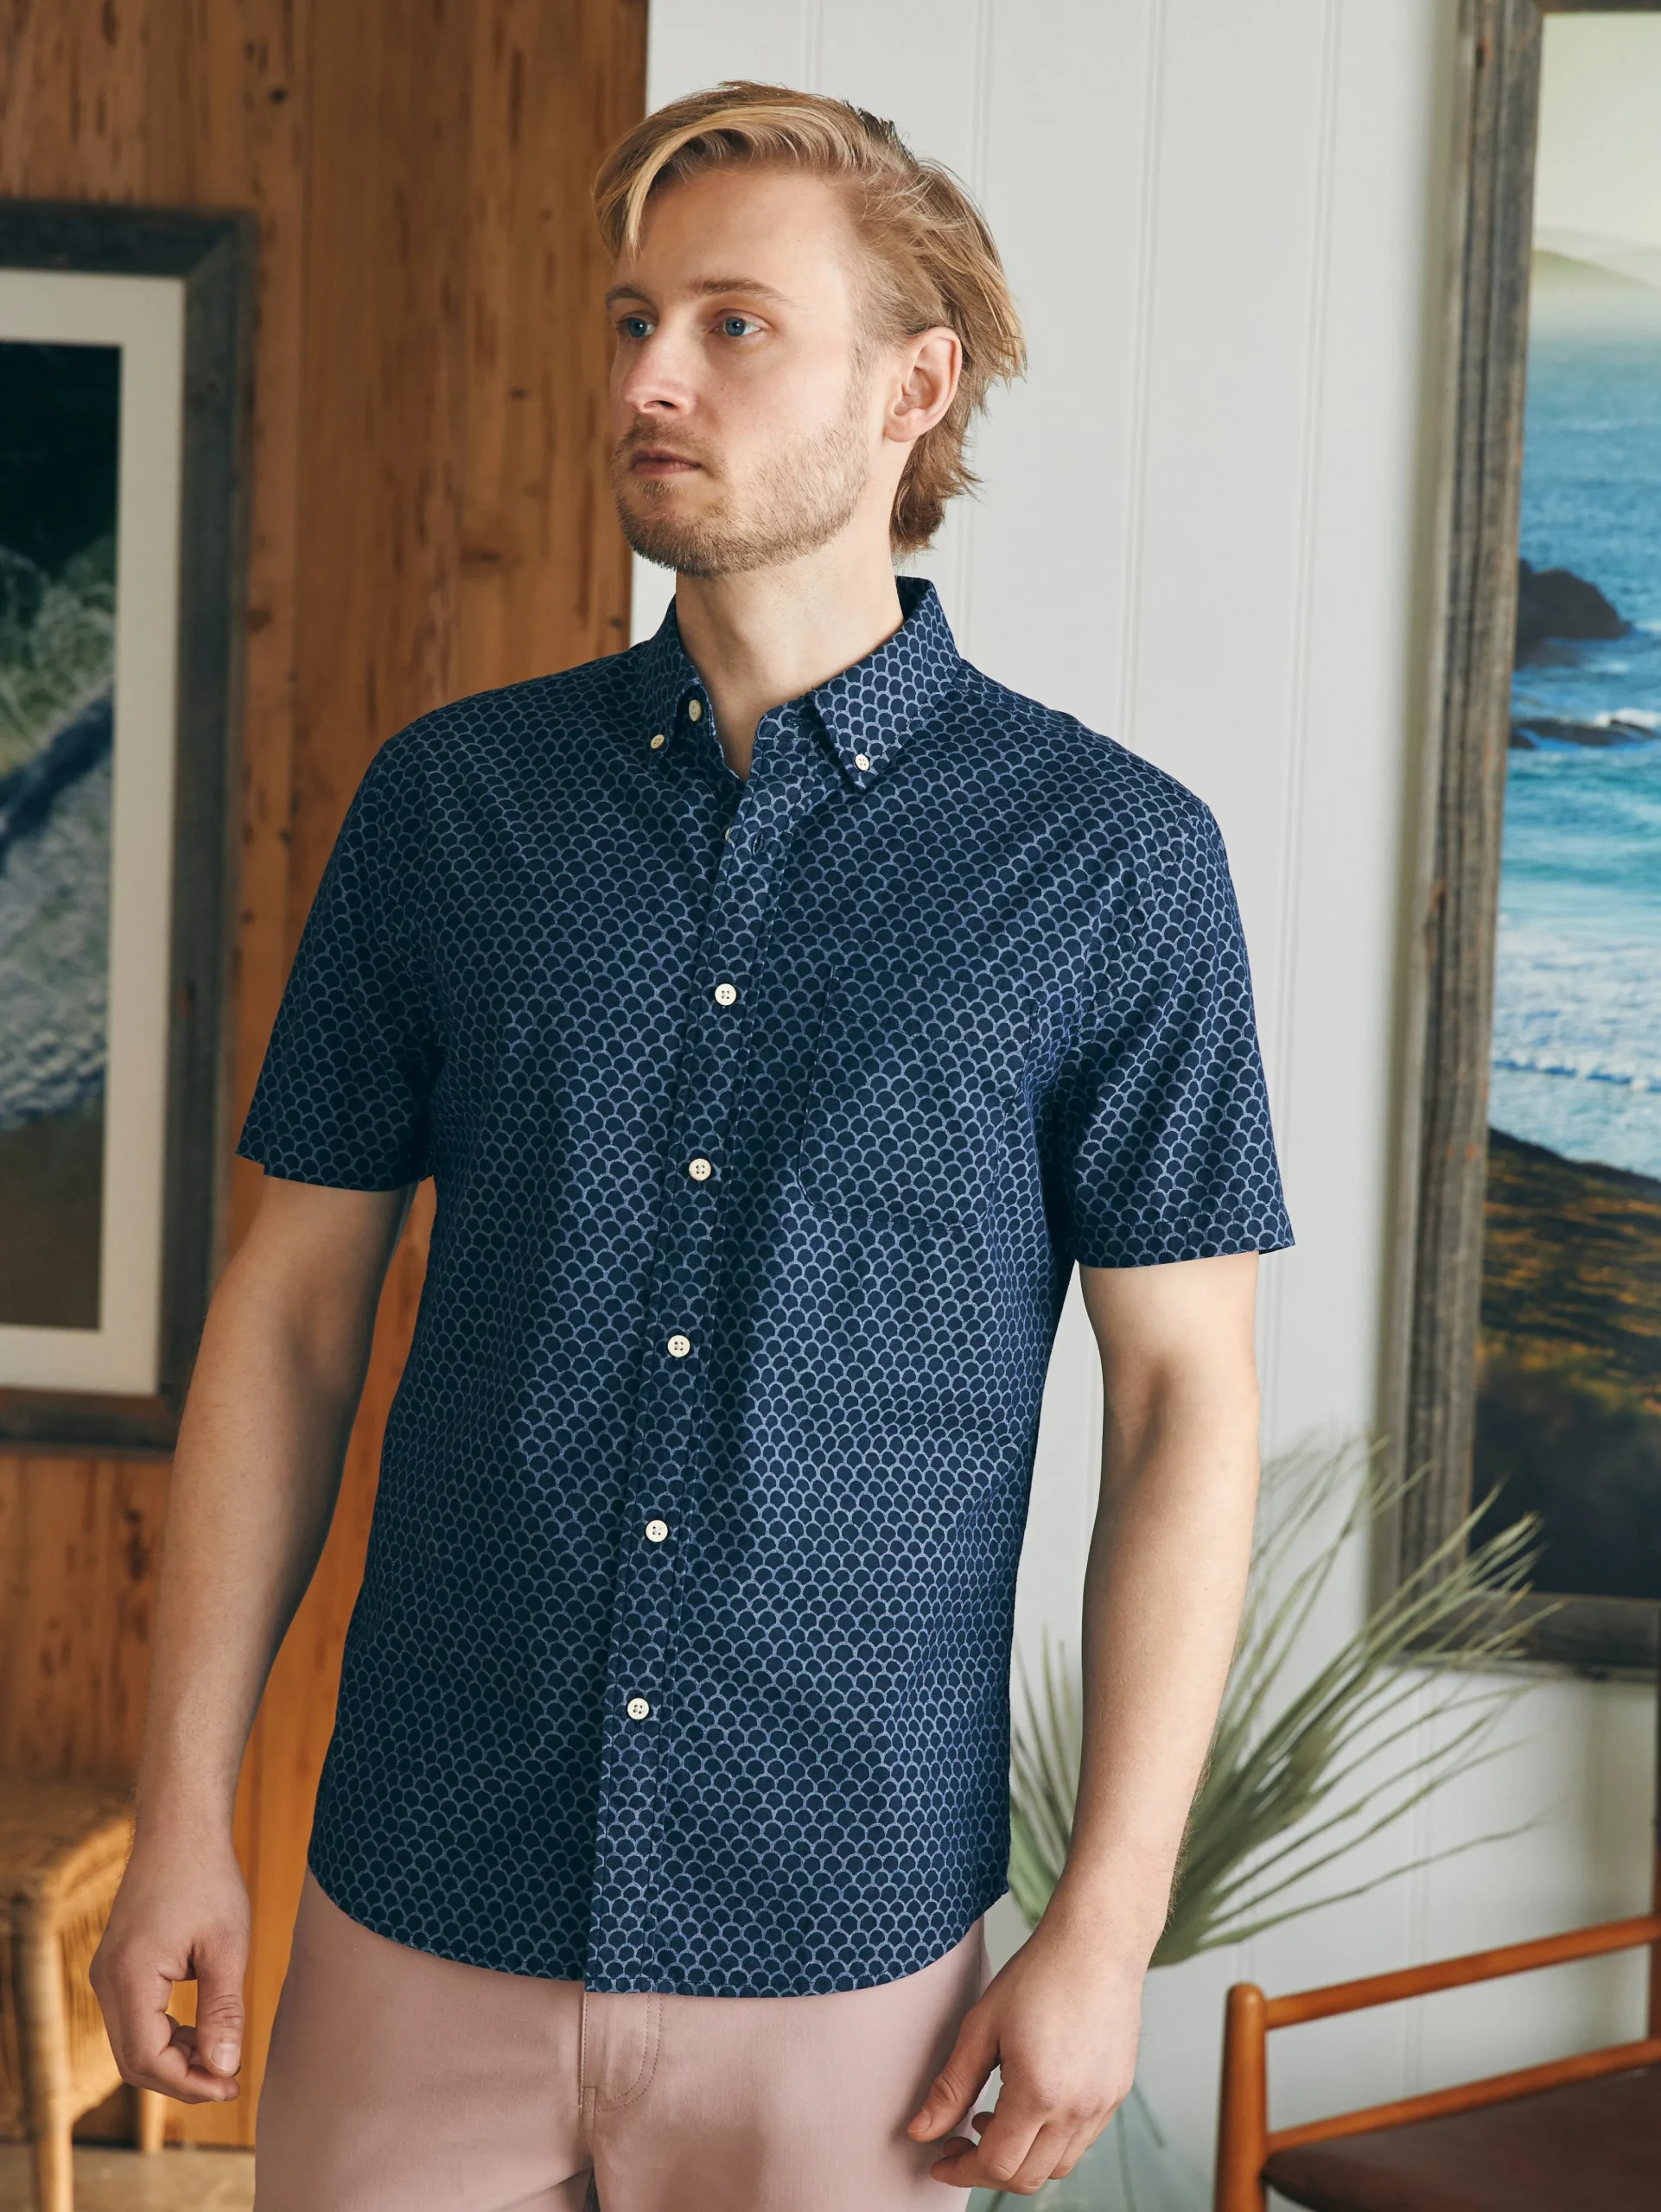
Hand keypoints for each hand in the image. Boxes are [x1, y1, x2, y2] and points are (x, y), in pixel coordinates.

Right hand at [90, 1826, 250, 2103]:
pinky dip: (164, 2035)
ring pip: (132, 2043)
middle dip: (181, 2078)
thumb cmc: (208, 1878)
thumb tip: (224, 2068)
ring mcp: (107, 1974)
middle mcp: (107, 1980)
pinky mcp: (117, 1967)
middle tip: (229, 2080)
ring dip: (173, 2058)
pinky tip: (201, 2031)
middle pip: (134, 2059)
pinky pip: (133, 2020)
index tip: (230, 2085)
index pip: (147, 2058)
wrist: (180, 1829)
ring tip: (221, 2056)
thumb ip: (224, 2010)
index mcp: (130, 1976)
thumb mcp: (228, 1946)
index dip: (188, 2083)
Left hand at [907, 1906, 1143, 2193]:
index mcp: (1038, 2093)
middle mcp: (1077, 2109)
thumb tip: (921, 2131)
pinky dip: (1050, 2142)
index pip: (996, 2165)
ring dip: (1020, 2158)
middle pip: (1027, 2177)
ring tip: (991, 2119)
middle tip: (959, 2141)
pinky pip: (1080, 2142)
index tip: (940, 2160)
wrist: (1097, 1943)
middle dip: (986, 2169)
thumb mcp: (982, 2026)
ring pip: (1057, 2166)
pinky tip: (1029, 2106)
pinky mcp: (1117, 2094)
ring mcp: (1102, 2105)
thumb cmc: (1038, 1976)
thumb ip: (952, 2087)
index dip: (961, 2171)